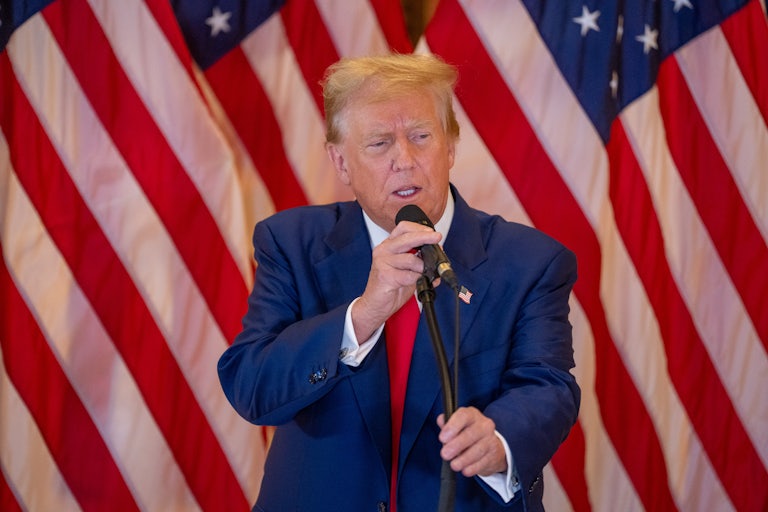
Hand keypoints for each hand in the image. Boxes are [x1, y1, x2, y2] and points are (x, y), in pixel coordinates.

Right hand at [351, 221, 440, 339]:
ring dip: (423, 267)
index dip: (419, 228)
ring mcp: (382, 262)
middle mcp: (383, 251)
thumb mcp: (406, 268)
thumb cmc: (390, 286)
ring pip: (411, 259)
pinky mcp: (385, 276)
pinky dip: (418, 279)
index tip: (432, 232)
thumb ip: (418, 258)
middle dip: (425, 237)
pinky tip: (417, 283)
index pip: (403, 228)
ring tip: (423, 274)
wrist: (375, 305)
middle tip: (437, 237)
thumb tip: (438, 254)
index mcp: (388, 245)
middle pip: (407, 237)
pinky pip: (409, 275)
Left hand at [437, 407, 506, 476]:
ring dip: (464, 459)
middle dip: (456, 446)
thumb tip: (441, 420)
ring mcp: (491, 440)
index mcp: (472, 415)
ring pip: (478, 450)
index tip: (442, 438)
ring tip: (454, 465)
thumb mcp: (457, 425)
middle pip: (470, 434)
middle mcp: (484, 425)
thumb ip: (447, 423)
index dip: (452, 426)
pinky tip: (465, 470)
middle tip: (445, 454)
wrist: (490, 445)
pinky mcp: (494, 455)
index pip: (463, 416)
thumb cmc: (467, 434)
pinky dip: (472, 468)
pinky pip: (483, 462)